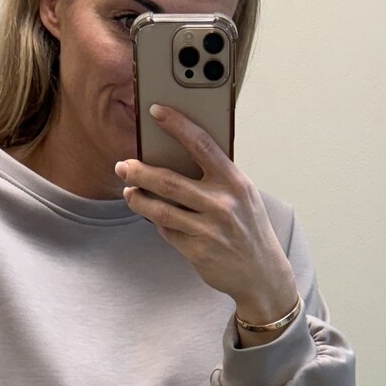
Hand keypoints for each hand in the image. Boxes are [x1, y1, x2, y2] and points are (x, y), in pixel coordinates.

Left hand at [114, 104, 300, 325]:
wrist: (262, 274)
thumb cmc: (249, 228)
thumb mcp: (243, 196)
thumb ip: (217, 177)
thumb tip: (175, 156)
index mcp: (235, 182)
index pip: (201, 144)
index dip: (177, 125)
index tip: (156, 111)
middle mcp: (222, 204)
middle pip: (168, 180)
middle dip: (139, 171)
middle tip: (123, 166)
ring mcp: (208, 229)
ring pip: (159, 209)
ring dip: (138, 199)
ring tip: (130, 192)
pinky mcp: (197, 251)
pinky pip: (166, 231)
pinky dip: (157, 222)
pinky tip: (154, 216)